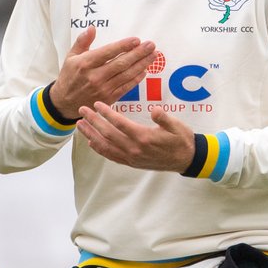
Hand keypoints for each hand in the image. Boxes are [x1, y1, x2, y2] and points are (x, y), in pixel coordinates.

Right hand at [48, 26, 157, 119]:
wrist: (64, 102)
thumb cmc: (69, 77)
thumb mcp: (70, 57)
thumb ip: (82, 41)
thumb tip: (92, 28)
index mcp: (85, 64)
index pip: (108, 52)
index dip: (123, 46)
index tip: (136, 40)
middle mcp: (95, 76)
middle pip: (121, 64)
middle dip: (138, 54)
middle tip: (151, 45)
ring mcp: (103, 89)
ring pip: (126, 75)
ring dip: (141, 65)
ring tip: (152, 56)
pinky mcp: (108, 98)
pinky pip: (126, 87)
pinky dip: (136, 79)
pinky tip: (145, 70)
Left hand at [77, 101, 194, 171]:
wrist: (187, 160)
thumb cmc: (181, 139)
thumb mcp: (177, 125)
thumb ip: (164, 118)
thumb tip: (155, 110)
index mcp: (144, 137)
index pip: (120, 124)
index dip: (107, 113)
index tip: (97, 104)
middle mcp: (134, 149)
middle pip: (108, 134)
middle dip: (93, 121)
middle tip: (82, 110)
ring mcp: (132, 157)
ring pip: (106, 146)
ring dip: (91, 135)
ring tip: (80, 125)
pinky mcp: (132, 163)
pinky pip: (111, 156)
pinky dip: (99, 149)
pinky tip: (91, 142)